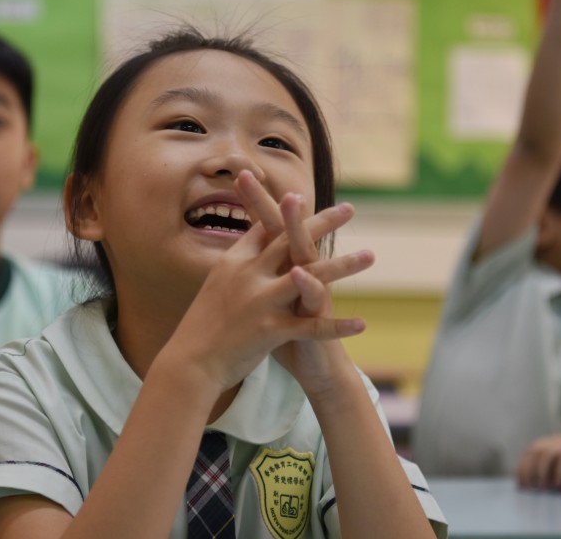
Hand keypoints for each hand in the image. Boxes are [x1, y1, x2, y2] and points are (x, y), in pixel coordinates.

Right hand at [167, 171, 369, 392]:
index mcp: (234, 262)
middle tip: (349, 209)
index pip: (266, 229)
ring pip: (311, 277)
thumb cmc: (201, 325)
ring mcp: (261, 301)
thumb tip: (248, 245)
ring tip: (371, 256)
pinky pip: (312, 327)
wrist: (190, 361)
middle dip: (323, 223)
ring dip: (343, 265)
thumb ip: (237, 266)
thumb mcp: (216, 285)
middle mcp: (249, 275)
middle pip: (291, 240)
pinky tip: (361, 323)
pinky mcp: (270, 330)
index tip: (306, 198)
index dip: (287, 213)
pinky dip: (337, 325)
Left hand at [517, 434, 560, 489]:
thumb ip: (546, 476)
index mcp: (553, 444)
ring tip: (544, 489)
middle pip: (536, 450)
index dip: (523, 467)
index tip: (521, 486)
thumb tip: (527, 486)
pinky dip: (559, 473)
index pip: (531, 451)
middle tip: (530, 488)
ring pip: (549, 452)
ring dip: (542, 471)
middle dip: (529, 470)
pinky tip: (558, 485)